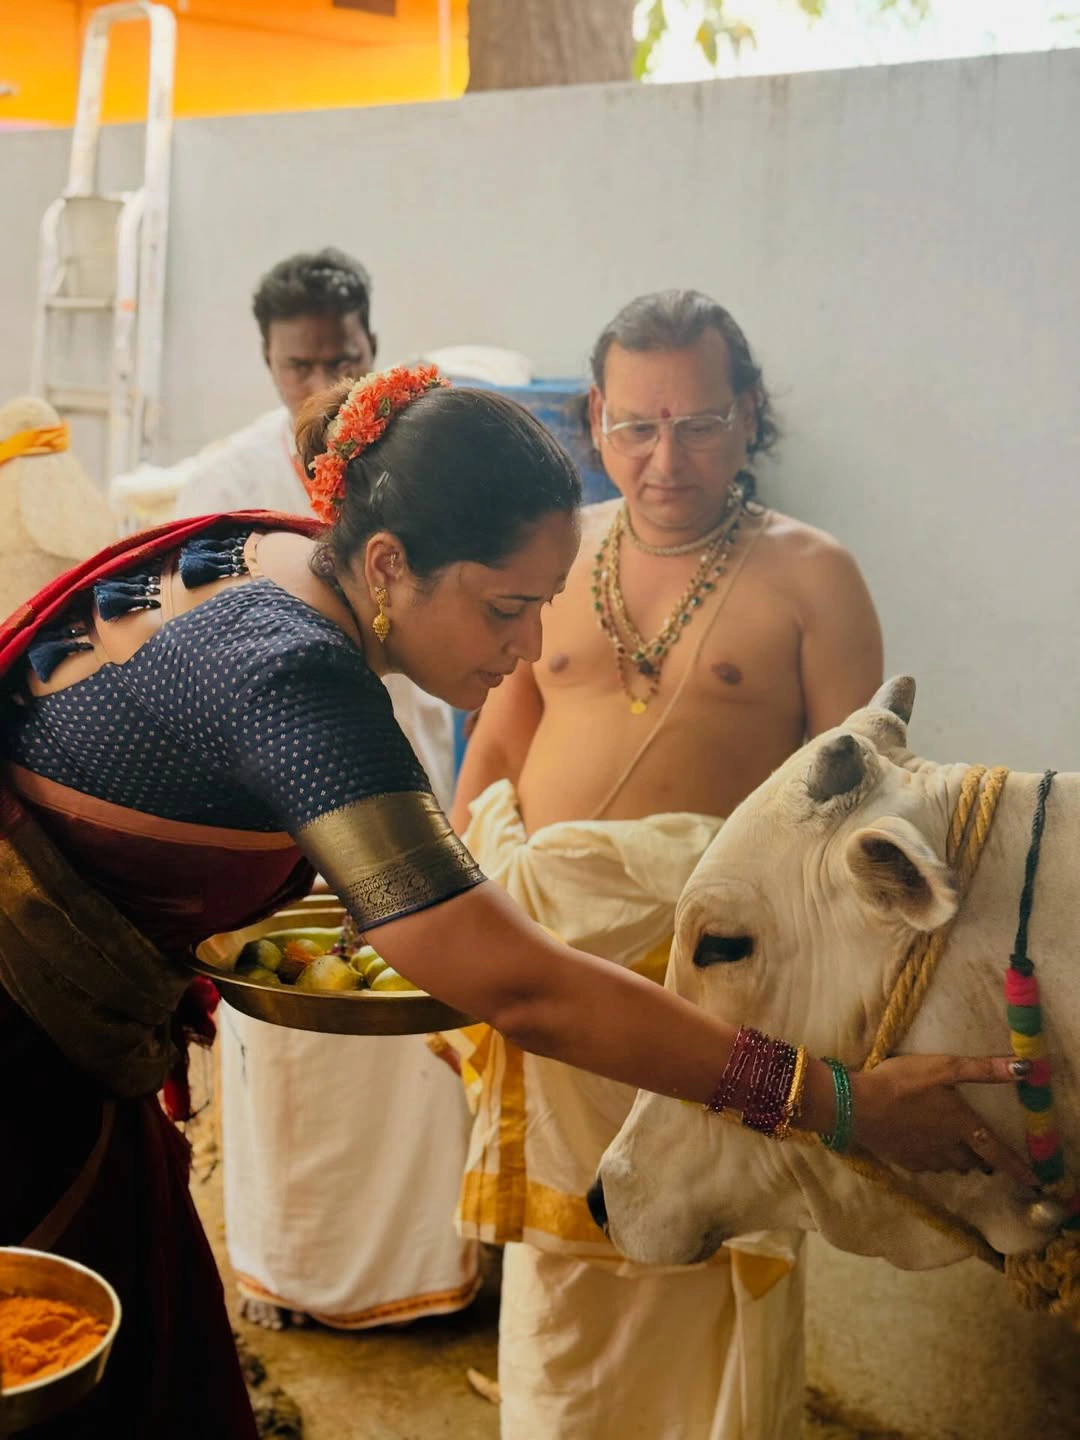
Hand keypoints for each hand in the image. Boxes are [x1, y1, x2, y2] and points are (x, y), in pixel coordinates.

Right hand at [848, 1054, 1036, 1184]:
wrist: (856, 1105)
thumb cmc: (902, 1082)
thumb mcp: (944, 1067)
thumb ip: (983, 1069)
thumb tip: (1025, 1067)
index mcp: (962, 1125)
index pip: (998, 1152)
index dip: (1017, 1168)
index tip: (1034, 1182)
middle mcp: (948, 1148)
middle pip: (973, 1162)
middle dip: (980, 1158)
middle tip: (982, 1151)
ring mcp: (925, 1158)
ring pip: (950, 1166)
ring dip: (957, 1160)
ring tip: (955, 1150)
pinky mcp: (904, 1161)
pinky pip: (927, 1167)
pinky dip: (933, 1161)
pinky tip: (925, 1150)